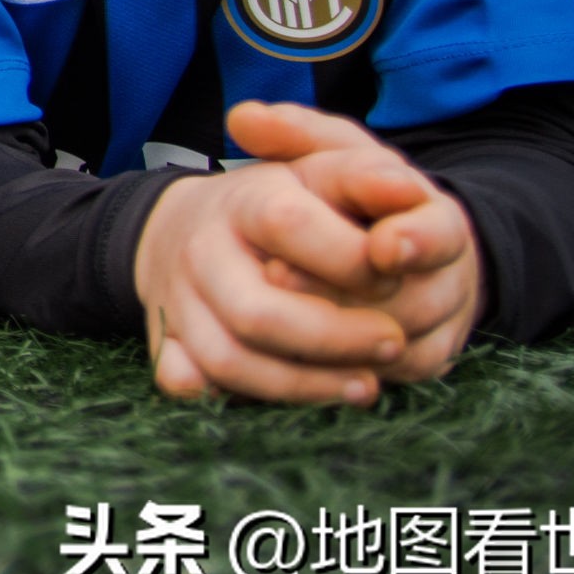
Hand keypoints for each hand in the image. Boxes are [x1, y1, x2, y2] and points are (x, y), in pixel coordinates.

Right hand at [133, 154, 408, 406]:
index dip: (349, 259)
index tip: (393, 273)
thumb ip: (366, 174)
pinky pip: (184, 381)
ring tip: (367, 386)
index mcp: (245, 200)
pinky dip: (222, 397)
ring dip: (304, 386)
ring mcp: (180, 300)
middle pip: (257, 312)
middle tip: (394, 342)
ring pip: (229, 361)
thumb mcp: (323, 167)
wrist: (192, 223)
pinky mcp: (168, 341)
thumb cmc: (286, 201)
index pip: (288, 225)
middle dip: (335, 338)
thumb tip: (404, 191)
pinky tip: (283, 406)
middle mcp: (202, 251)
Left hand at [227, 101, 481, 383]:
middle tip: (277, 278)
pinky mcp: (425, 360)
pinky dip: (341, 367)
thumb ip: (295, 133)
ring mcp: (441, 321)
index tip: (383, 245)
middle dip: (346, 292)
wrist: (387, 246)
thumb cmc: (352, 194)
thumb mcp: (333, 155)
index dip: (417, 240)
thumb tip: (243, 116)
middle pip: (415, 298)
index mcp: (435, 216)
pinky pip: (390, 374)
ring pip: (398, 343)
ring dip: (335, 335)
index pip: (440, 231)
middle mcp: (449, 273)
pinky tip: (283, 351)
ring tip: (264, 313)